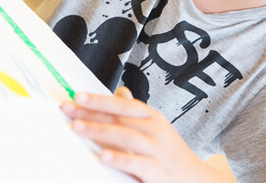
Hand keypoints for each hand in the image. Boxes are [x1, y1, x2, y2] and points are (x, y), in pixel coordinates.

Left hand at [61, 87, 232, 182]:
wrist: (197, 180)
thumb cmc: (170, 153)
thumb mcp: (156, 127)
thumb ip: (135, 112)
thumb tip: (119, 90)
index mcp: (152, 116)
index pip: (122, 103)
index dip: (100, 99)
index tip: (77, 95)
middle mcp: (155, 129)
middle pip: (119, 117)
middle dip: (91, 111)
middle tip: (68, 107)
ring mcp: (158, 150)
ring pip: (125, 136)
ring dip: (99, 130)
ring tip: (77, 127)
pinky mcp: (158, 172)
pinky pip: (137, 163)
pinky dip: (119, 158)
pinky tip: (102, 156)